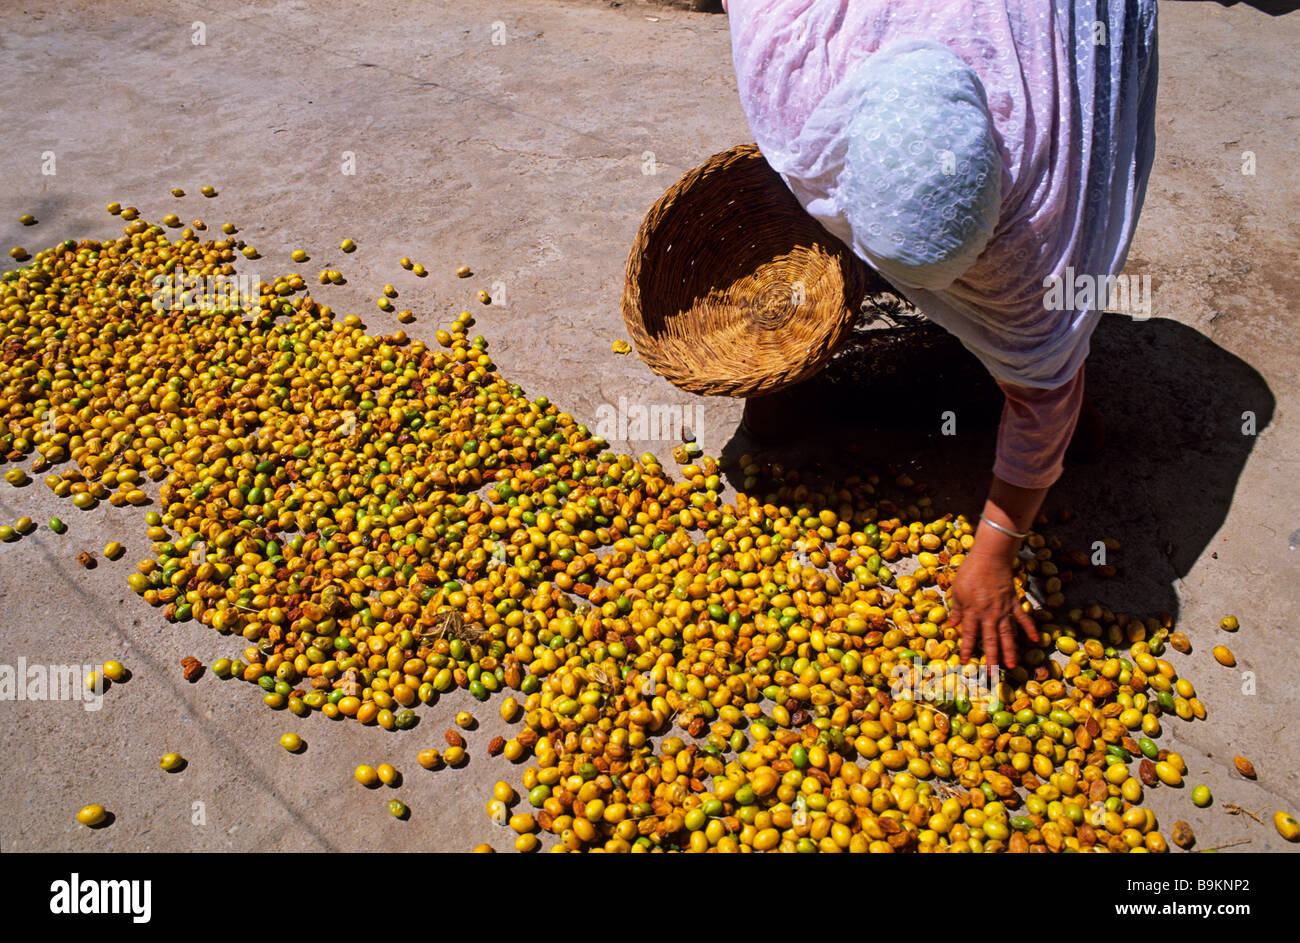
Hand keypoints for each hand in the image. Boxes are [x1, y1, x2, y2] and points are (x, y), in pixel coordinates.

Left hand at [944, 549, 1039, 669]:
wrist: (990, 557)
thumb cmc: (970, 573)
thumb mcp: (957, 591)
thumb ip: (956, 610)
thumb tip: (950, 626)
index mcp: (972, 611)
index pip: (968, 634)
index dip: (967, 649)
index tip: (965, 663)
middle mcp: (988, 614)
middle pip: (990, 640)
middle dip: (991, 658)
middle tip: (992, 674)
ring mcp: (1003, 610)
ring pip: (1007, 634)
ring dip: (1010, 650)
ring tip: (1012, 665)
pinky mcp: (1014, 603)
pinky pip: (1023, 618)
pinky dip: (1030, 629)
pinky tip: (1036, 640)